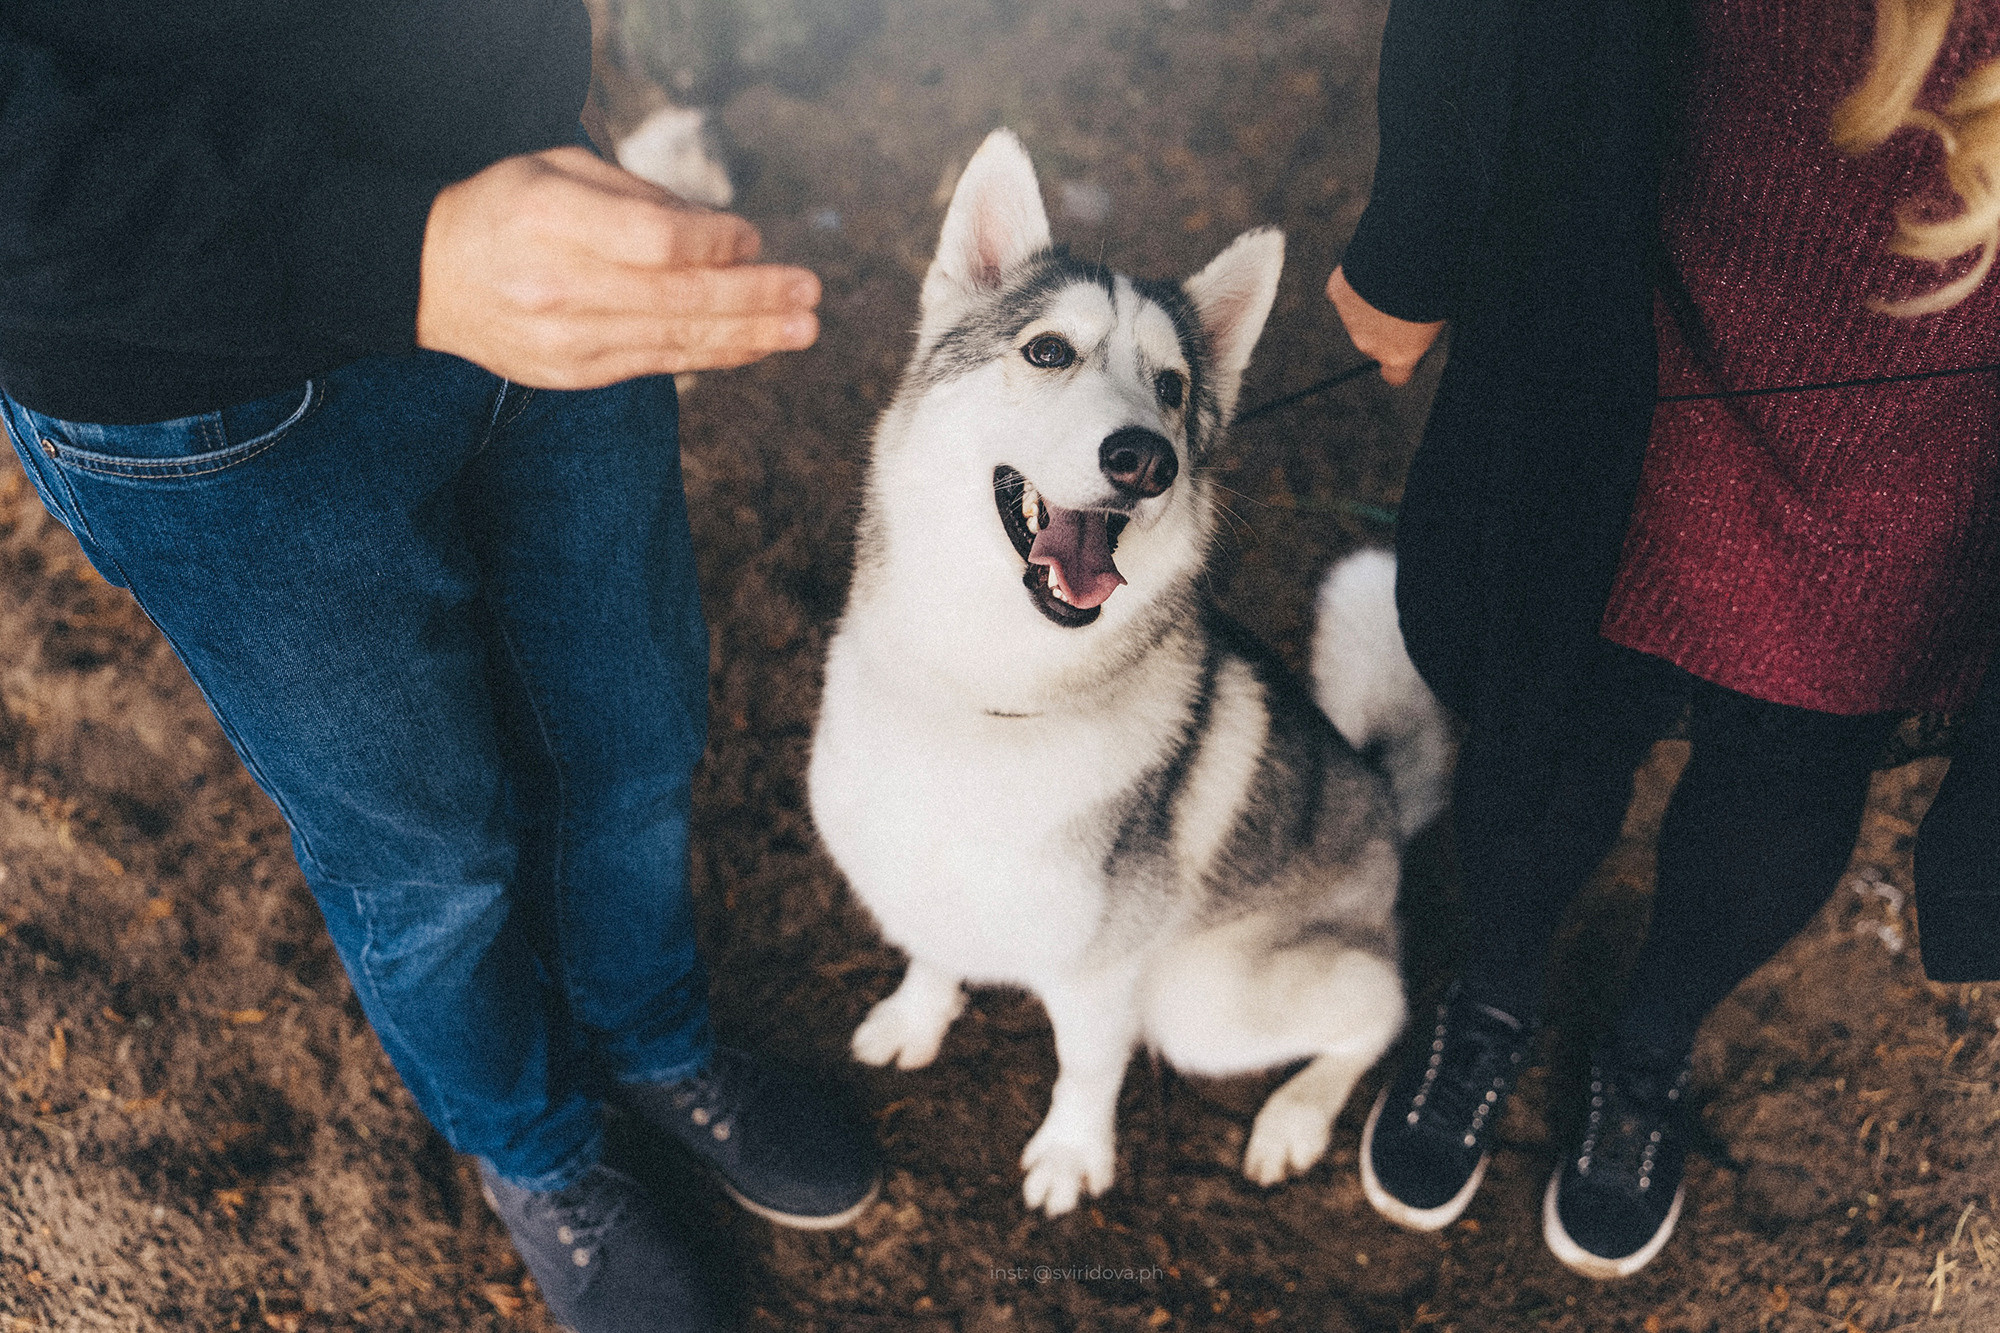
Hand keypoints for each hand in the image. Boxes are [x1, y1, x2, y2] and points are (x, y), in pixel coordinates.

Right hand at [417, 146, 820, 386]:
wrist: (427, 278)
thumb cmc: (506, 208)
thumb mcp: (558, 170)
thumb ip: (638, 198)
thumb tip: (725, 232)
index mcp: (547, 219)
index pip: (652, 241)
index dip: (713, 242)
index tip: (755, 236)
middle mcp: (555, 286)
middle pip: (675, 299)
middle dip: (752, 298)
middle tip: (810, 295)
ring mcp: (563, 340)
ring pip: (672, 341)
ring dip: (748, 336)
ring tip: (803, 328)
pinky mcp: (572, 374)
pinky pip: (656, 364)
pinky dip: (710, 356)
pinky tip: (754, 347)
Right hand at [1325, 266, 1444, 386]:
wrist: (1407, 260)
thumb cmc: (1433, 290)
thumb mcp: (1439, 319)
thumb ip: (1424, 331)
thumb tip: (1422, 327)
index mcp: (1399, 355)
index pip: (1396, 376)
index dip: (1401, 362)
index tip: (1408, 348)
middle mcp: (1369, 344)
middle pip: (1374, 343)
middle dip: (1384, 327)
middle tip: (1403, 303)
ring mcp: (1350, 320)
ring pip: (1358, 316)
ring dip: (1370, 304)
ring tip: (1391, 280)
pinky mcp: (1338, 294)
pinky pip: (1344, 291)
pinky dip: (1354, 283)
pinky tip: (1371, 269)